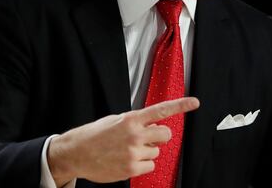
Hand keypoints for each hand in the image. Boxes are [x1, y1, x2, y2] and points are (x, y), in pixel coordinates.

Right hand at [47, 97, 199, 185]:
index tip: (195, 102)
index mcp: (131, 119)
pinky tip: (126, 160)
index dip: (180, 106)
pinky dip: (142, 164)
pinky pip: (150, 165)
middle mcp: (135, 134)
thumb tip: (154, 127)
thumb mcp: (115, 120)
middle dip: (159, 136)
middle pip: (166, 134)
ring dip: (147, 151)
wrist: (76, 153)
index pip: (161, 110)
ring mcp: (134, 152)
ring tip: (127, 150)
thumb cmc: (95, 135)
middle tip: (146, 138)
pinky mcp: (132, 168)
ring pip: (157, 151)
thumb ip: (136, 123)